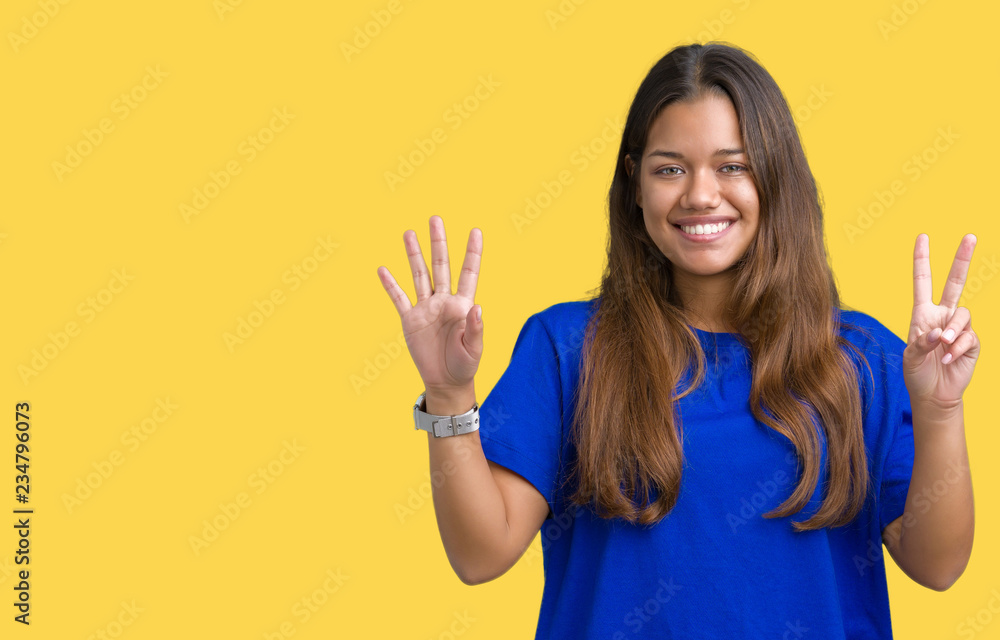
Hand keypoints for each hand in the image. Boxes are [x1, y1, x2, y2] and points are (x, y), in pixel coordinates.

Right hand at [376, 216, 483, 392]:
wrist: (445, 381)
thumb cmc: (465, 364)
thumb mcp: (475, 348)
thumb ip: (476, 328)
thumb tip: (478, 307)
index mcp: (463, 304)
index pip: (469, 272)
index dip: (473, 252)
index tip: (476, 231)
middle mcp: (443, 300)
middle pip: (441, 265)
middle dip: (438, 243)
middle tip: (435, 219)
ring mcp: (426, 308)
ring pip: (419, 275)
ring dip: (414, 255)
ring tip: (409, 233)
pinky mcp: (410, 319)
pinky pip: (399, 298)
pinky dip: (390, 284)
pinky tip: (383, 269)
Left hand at [902, 233, 979, 410]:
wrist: (934, 395)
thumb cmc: (917, 373)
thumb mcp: (911, 357)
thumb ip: (922, 343)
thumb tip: (940, 333)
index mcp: (923, 314)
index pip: (922, 282)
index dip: (922, 260)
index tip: (923, 237)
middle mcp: (942, 316)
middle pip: (955, 282)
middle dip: (962, 259)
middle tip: (970, 236)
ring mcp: (959, 328)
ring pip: (963, 315)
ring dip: (953, 331)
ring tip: (943, 347)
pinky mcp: (972, 342)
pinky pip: (969, 337)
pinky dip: (958, 348)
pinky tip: (948, 360)